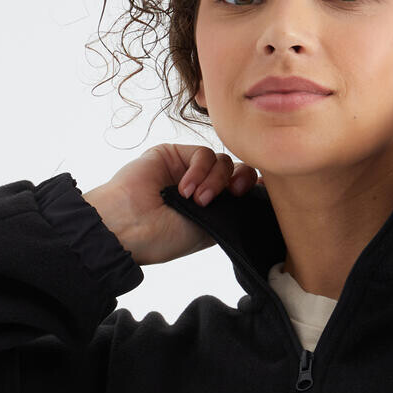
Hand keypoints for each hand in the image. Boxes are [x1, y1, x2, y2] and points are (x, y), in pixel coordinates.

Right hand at [85, 144, 258, 266]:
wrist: (129, 228)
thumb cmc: (163, 238)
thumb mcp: (208, 230)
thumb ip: (232, 210)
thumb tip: (263, 191)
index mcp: (212, 208)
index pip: (240, 189)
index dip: (252, 186)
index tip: (258, 191)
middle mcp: (202, 187)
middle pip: (236, 171)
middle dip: (240, 180)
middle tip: (232, 194)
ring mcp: (187, 170)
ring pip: (221, 161)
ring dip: (214, 180)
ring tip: (198, 201)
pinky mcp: (174, 154)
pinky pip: (202, 153)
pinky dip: (199, 171)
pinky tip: (185, 189)